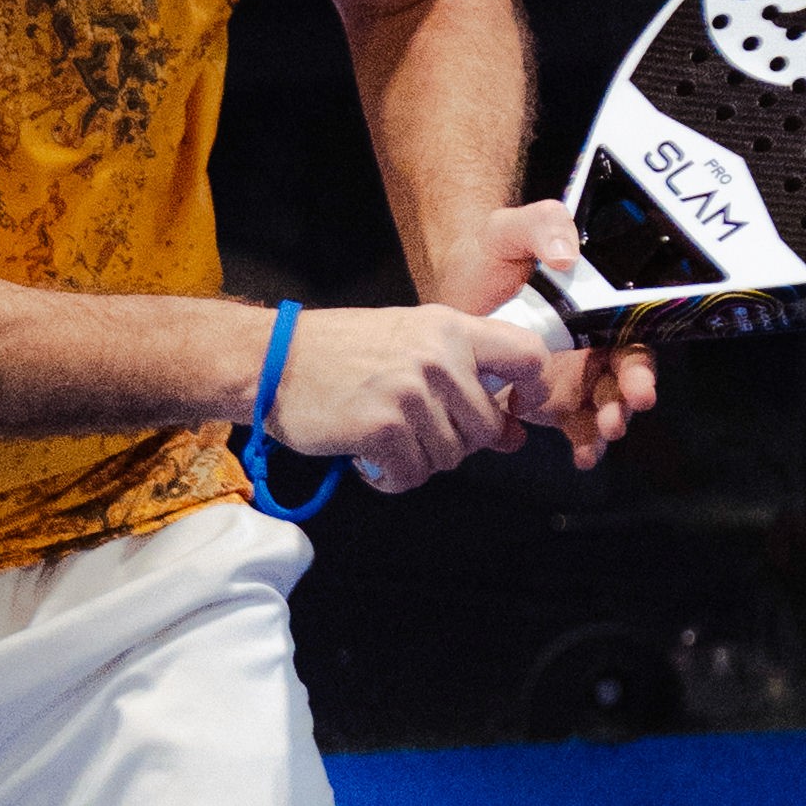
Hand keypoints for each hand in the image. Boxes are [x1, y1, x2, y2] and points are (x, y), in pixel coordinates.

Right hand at [270, 296, 579, 498]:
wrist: (274, 360)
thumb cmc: (341, 351)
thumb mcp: (409, 342)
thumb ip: (464, 378)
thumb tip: (513, 434)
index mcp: (451, 328)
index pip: (528, 355)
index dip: (531, 391)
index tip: (512, 411)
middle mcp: (439, 358)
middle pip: (487, 428)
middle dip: (456, 441)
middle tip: (416, 430)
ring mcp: (412, 394)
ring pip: (450, 457)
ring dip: (418, 459)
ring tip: (386, 438)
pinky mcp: (384, 429)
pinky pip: (413, 475)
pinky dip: (391, 476)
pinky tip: (369, 457)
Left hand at [440, 201, 655, 474]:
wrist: (452, 288)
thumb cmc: (490, 254)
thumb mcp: (511, 229)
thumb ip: (544, 226)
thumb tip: (566, 256)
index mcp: (600, 307)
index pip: (633, 337)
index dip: (639, 364)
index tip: (637, 386)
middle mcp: (595, 344)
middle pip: (624, 380)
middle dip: (626, 403)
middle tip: (617, 420)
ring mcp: (574, 376)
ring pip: (605, 409)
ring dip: (607, 429)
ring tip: (597, 444)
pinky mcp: (549, 400)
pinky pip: (576, 426)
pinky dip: (585, 444)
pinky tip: (582, 456)